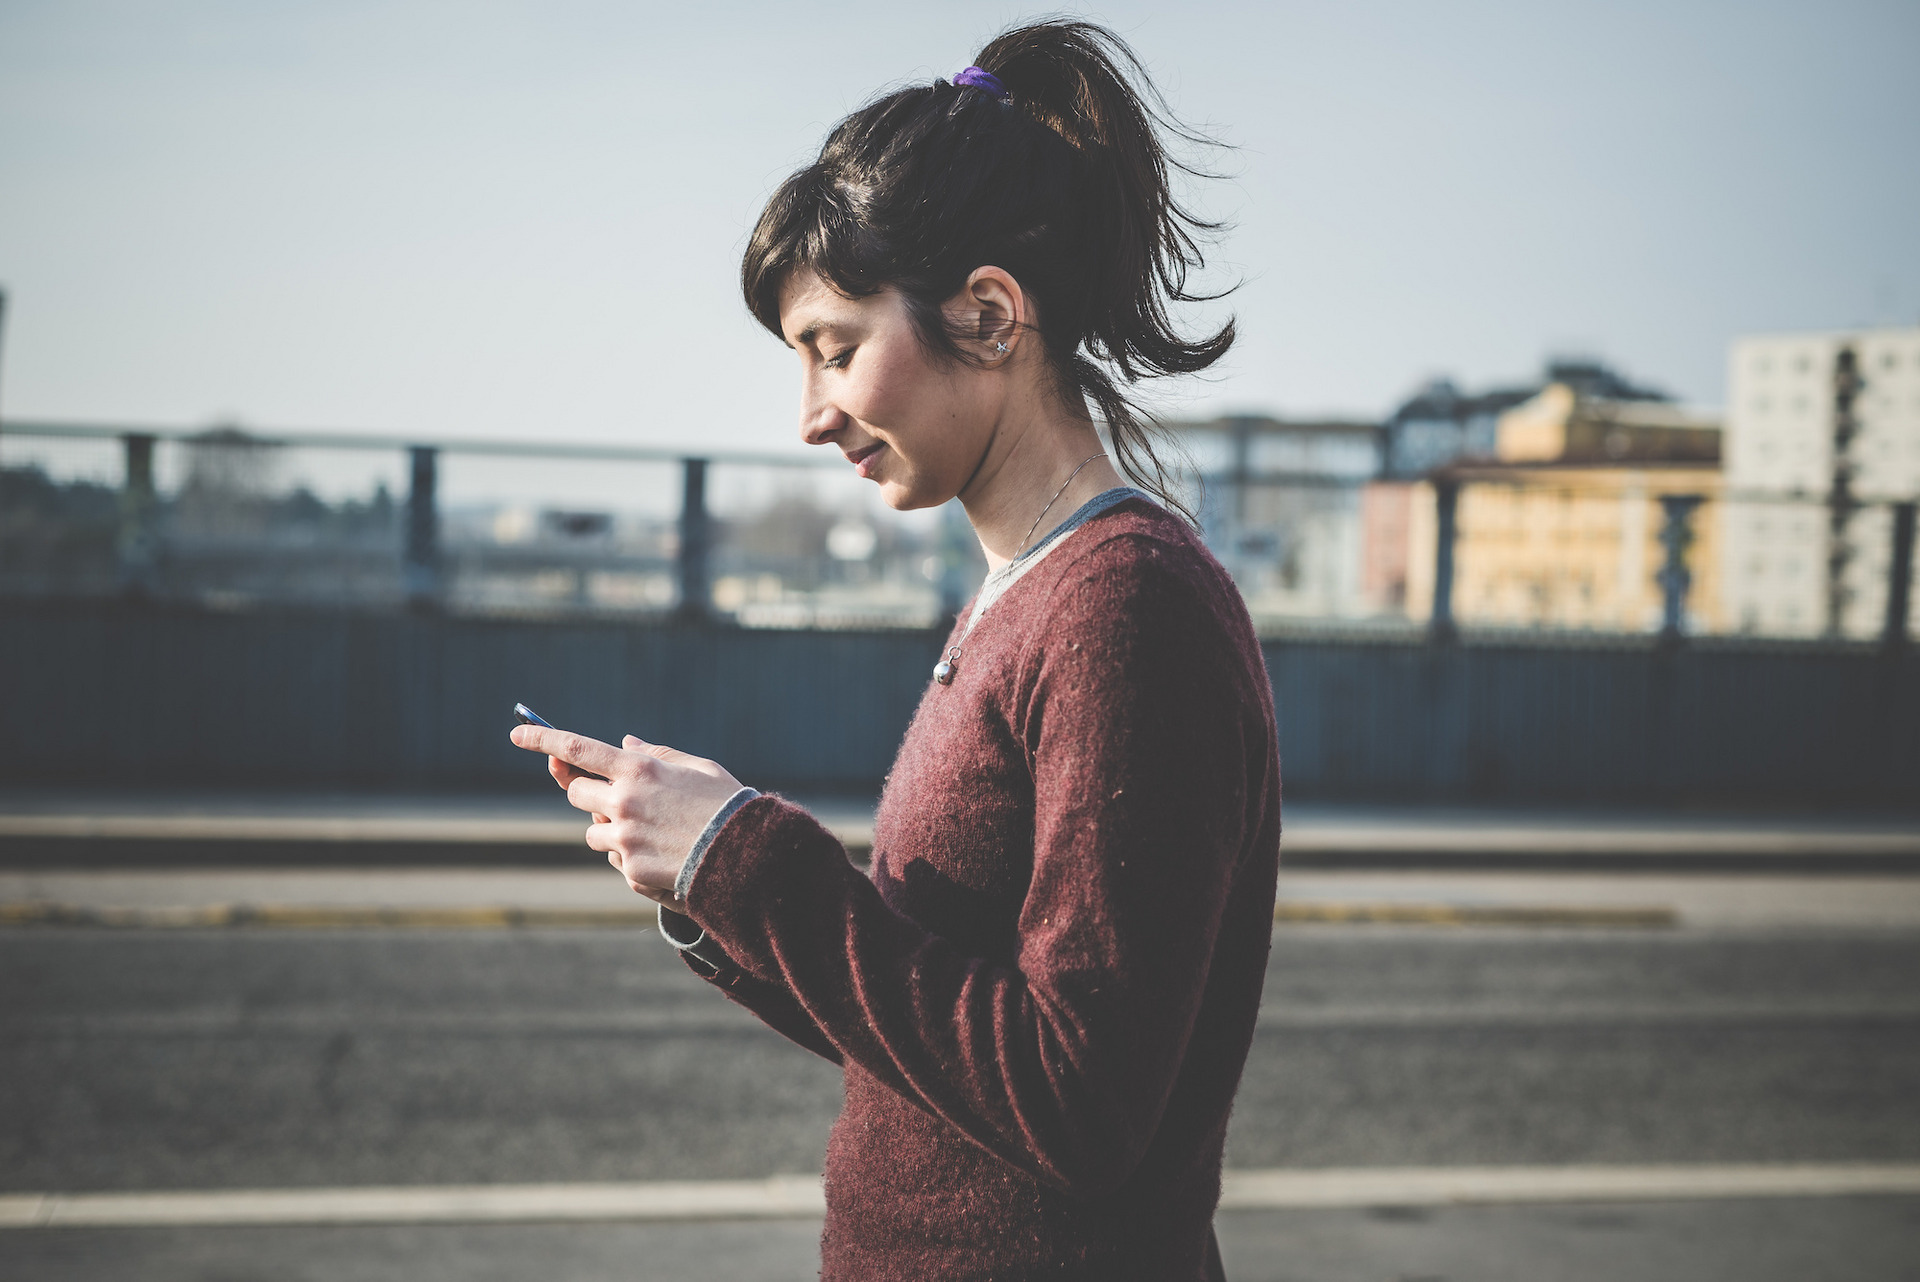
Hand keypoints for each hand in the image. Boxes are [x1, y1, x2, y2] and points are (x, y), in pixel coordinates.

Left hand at [508, 724, 744, 909]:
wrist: (749, 857)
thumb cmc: (726, 805)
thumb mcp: (697, 768)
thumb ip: (656, 755)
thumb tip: (623, 744)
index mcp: (639, 770)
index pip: (577, 749)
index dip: (542, 738)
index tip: (517, 732)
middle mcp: (624, 803)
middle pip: (577, 792)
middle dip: (589, 791)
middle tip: (616, 795)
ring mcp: (624, 839)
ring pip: (593, 830)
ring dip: (611, 828)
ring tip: (655, 831)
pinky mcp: (630, 870)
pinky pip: (615, 858)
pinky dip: (631, 855)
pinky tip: (665, 854)